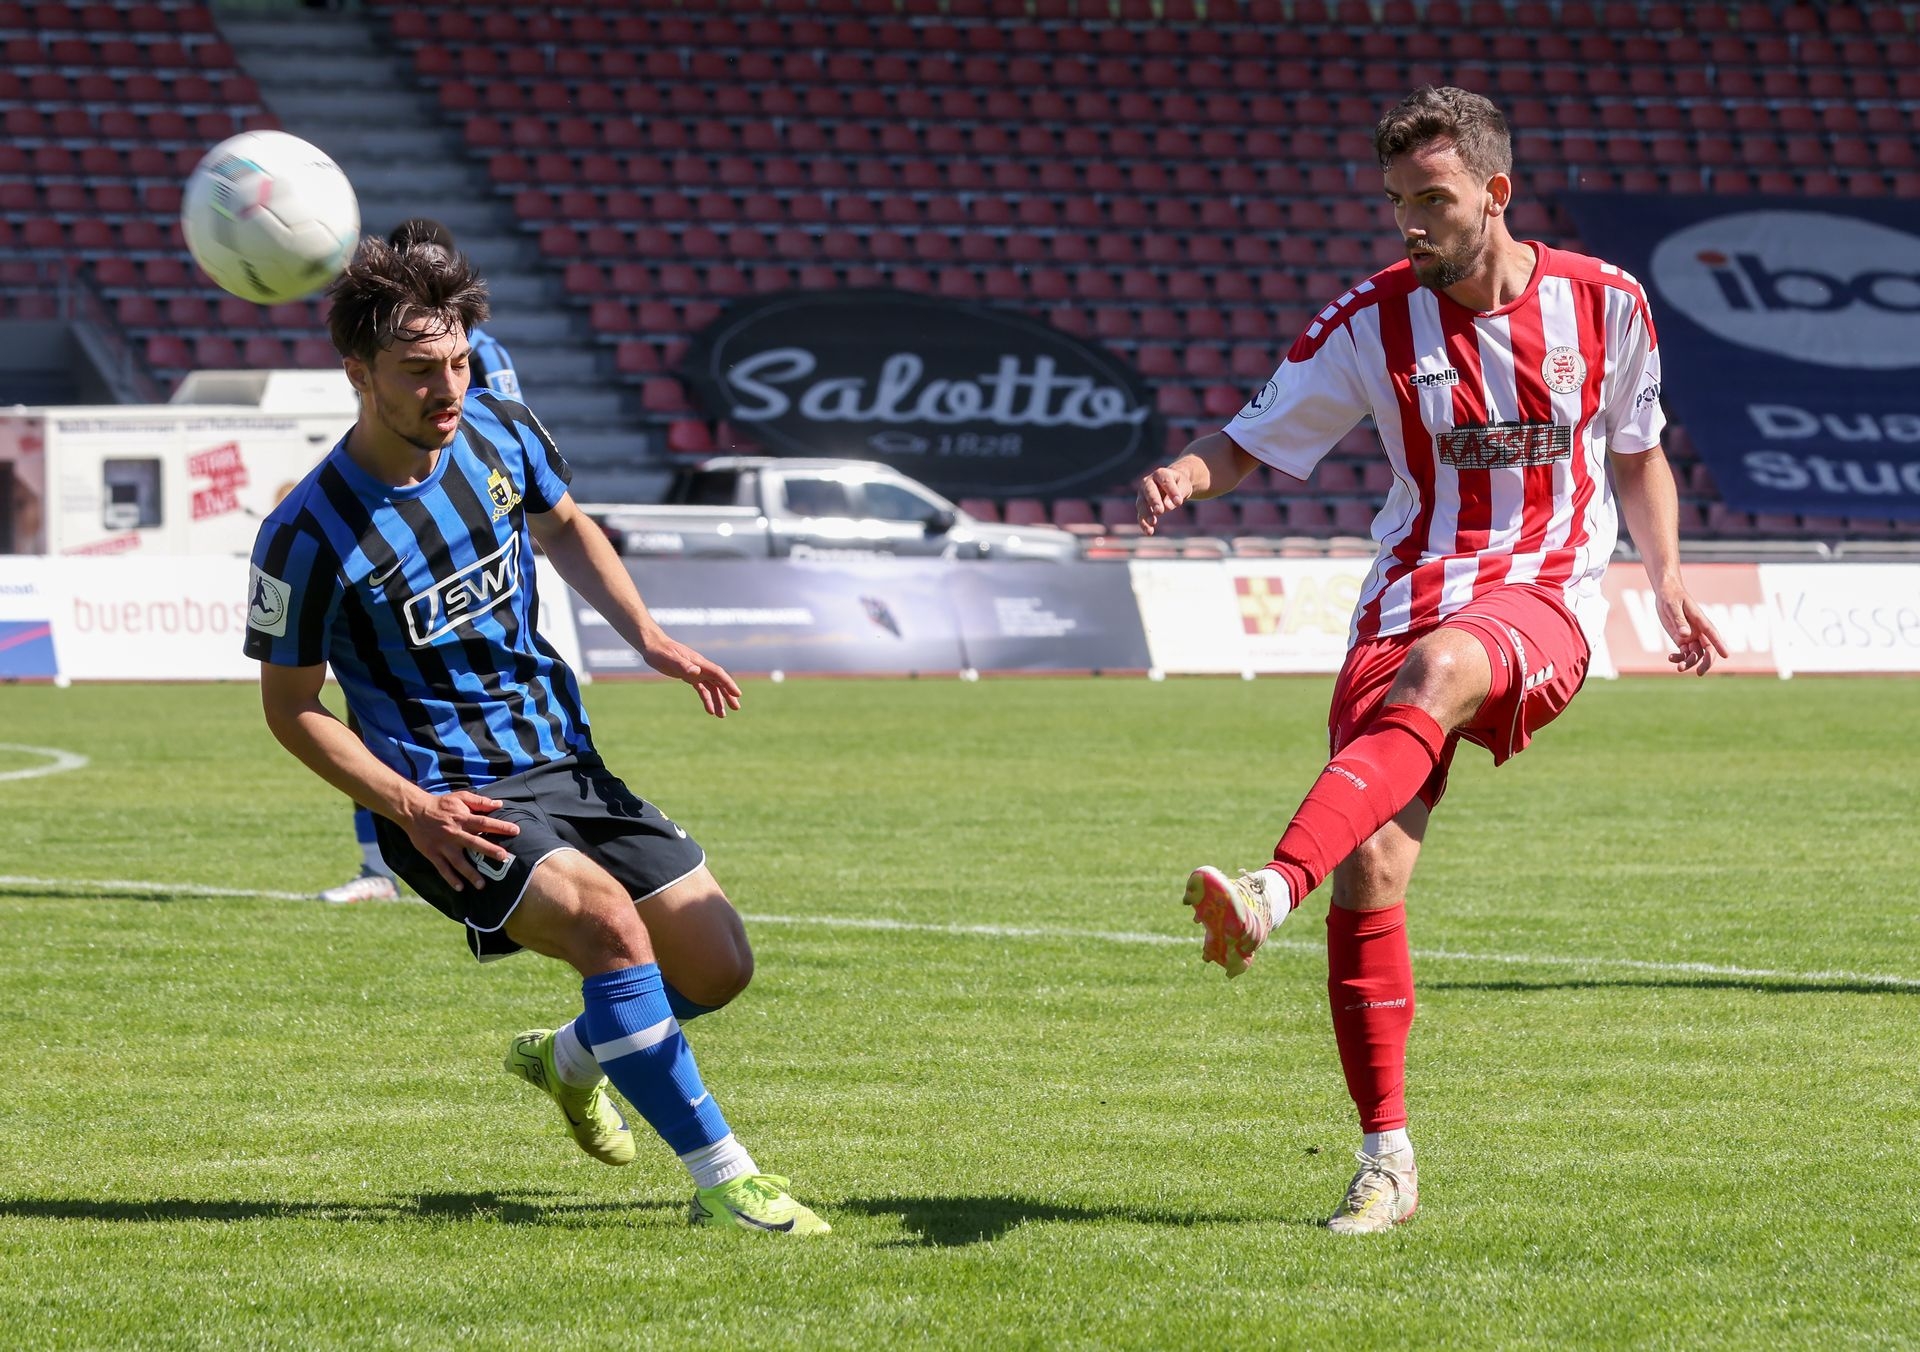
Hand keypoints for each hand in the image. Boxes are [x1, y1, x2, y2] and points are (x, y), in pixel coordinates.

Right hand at [401, 790, 519, 891]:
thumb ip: (480, 801)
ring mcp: (443, 845)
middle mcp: (455, 833)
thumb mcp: (460, 797)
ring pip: (458, 861)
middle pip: (474, 843)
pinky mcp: (433, 853)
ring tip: (482, 885)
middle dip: (489, 850)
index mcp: (463, 819)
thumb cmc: (441, 804)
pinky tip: (460, 887)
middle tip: (504, 857)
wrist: (414, 810)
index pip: (484, 823)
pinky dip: (451, 878)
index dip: (500, 826)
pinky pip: (443, 868)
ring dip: (470, 873)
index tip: (516, 831)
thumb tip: (499, 804)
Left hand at [644, 636, 742, 717]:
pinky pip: (702, 689)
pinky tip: (709, 710)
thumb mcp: (669, 659)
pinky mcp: (689, 676)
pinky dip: (707, 699)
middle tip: (736, 708)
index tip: (737, 694)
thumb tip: (696, 672)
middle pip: (718, 682)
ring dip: (718, 700)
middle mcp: (700, 668)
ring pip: (712, 687)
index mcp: (699, 663)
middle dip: (728, 695)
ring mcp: (696, 672)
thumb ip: (683, 666)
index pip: (718, 674)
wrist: (652, 646)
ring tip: (722, 715)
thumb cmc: (660, 652)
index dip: (728, 683)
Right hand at [1136, 462, 1196, 534]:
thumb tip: (1167, 506)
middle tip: (1160, 511)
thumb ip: (1178, 493)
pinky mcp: (1142, 506)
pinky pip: (1140, 515)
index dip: (1172, 491)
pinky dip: (1144, 524)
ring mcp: (1143, 494)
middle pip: (1149, 491)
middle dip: (1154, 501)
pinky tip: (1149, 532)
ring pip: (1142, 504)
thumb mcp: (1184, 486)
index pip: (1165, 481)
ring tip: (1153, 522)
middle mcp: (1148, 482)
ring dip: (1146, 513)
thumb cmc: (1180, 484)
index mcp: (1160, 474)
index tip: (1179, 502)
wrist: (1173, 484)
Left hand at [1657, 588, 1728, 675]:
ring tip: (1679, 668)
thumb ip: (1679, 621)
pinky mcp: (1681, 640)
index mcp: (1701, 621)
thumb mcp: (1673, 608)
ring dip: (1689, 663)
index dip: (1720, 645)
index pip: (1713, 634)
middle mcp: (1698, 631)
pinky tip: (1671, 658)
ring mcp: (1691, 636)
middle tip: (1700, 673)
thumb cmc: (1671, 598)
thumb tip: (1685, 635)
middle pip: (1708, 650)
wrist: (1666, 594)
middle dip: (1706, 662)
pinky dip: (1679, 658)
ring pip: (1695, 654)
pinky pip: (1684, 653)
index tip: (1726, 655)